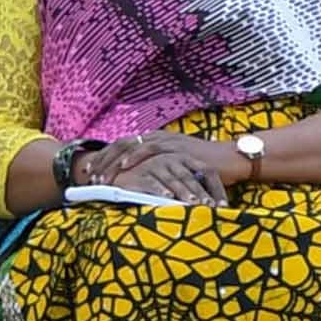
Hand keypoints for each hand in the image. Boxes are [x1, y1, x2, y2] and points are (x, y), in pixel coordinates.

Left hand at [97, 132, 242, 202]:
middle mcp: (157, 137)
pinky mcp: (176, 147)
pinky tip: (125, 165)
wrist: (232, 159)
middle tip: (88, 176)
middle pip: (120, 144)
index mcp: (154, 140)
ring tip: (102, 175)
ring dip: (114, 161)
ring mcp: (167, 141)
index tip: (90, 173)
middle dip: (102, 160)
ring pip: (131, 146)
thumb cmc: (207, 167)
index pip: (121, 146)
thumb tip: (141, 184)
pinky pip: (151, 149)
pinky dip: (136, 156)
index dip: (104, 158)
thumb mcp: (178, 166)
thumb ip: (160, 169)